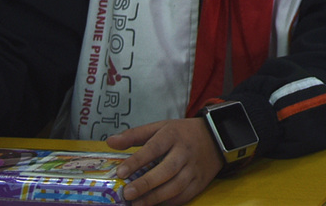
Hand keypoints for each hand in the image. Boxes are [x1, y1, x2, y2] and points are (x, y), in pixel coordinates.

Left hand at [108, 117, 224, 203]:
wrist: (215, 137)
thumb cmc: (180, 134)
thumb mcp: (159, 127)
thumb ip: (134, 135)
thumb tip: (110, 142)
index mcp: (172, 135)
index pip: (154, 148)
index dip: (137, 160)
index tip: (121, 172)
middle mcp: (184, 152)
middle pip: (167, 169)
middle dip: (147, 183)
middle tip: (127, 194)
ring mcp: (194, 168)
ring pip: (176, 186)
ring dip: (156, 197)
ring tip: (137, 204)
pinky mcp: (200, 182)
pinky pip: (185, 196)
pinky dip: (169, 202)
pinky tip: (154, 205)